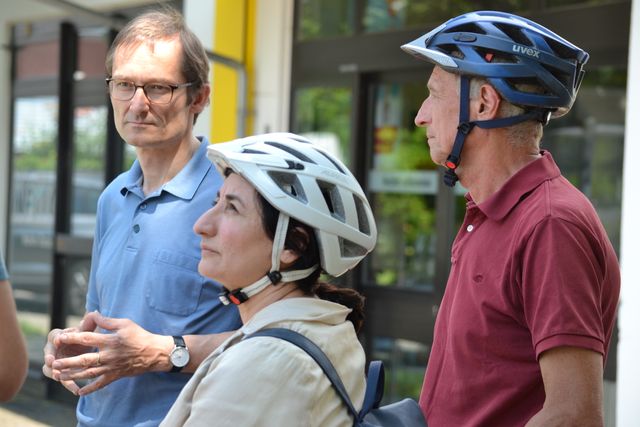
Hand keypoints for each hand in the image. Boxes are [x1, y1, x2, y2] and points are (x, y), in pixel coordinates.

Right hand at [42, 313, 97, 394]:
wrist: (89, 348)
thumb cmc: (85, 336)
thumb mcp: (88, 330)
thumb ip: (89, 323)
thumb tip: (94, 313)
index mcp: (59, 336)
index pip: (54, 336)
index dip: (56, 338)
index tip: (58, 341)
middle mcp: (54, 350)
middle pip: (48, 354)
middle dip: (50, 358)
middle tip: (51, 362)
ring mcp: (56, 363)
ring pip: (50, 369)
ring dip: (54, 373)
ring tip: (59, 377)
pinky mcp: (62, 374)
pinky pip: (63, 380)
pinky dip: (68, 384)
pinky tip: (76, 390)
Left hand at [50, 311, 171, 395]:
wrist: (154, 353)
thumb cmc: (139, 336)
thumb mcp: (125, 324)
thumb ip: (107, 321)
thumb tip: (93, 314)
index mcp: (111, 341)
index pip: (88, 339)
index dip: (73, 338)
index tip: (60, 338)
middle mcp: (109, 355)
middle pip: (85, 360)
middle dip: (68, 362)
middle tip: (53, 364)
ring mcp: (112, 367)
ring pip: (89, 373)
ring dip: (73, 375)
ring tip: (59, 376)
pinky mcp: (116, 375)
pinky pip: (101, 384)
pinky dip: (90, 389)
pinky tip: (79, 392)